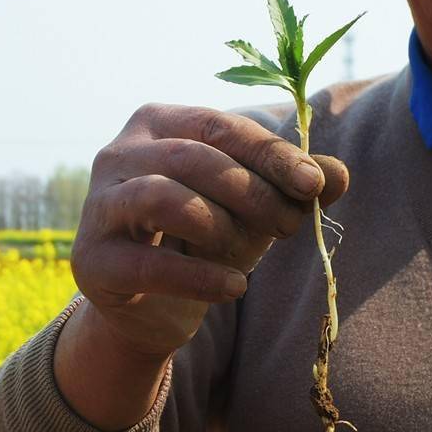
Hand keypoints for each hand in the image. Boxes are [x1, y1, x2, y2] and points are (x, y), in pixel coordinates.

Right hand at [71, 103, 349, 361]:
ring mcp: (98, 206)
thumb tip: (341, 175)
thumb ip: (294, 188)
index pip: (220, 126)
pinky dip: (200, 276)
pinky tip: (236, 288)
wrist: (151, 308)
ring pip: (163, 198)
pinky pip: (149, 264)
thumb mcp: (254, 209)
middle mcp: (118, 153)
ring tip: (252, 257)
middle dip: (253, 192)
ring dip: (221, 227)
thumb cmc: (204, 240)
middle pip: (194, 158)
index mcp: (158, 123)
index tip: (315, 184)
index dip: (271, 154)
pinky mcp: (91, 260)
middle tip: (292, 226)